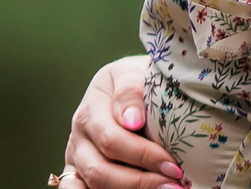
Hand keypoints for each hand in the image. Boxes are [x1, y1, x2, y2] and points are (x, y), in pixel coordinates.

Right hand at [59, 55, 183, 188]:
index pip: (113, 139)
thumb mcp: (135, 71)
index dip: (143, 155)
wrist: (129, 80)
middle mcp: (79, 133)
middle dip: (140, 181)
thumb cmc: (138, 76)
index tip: (173, 165)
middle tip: (174, 184)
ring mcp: (76, 154)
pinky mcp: (77, 169)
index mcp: (92, 107)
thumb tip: (131, 121)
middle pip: (100, 168)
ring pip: (93, 182)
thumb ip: (131, 90)